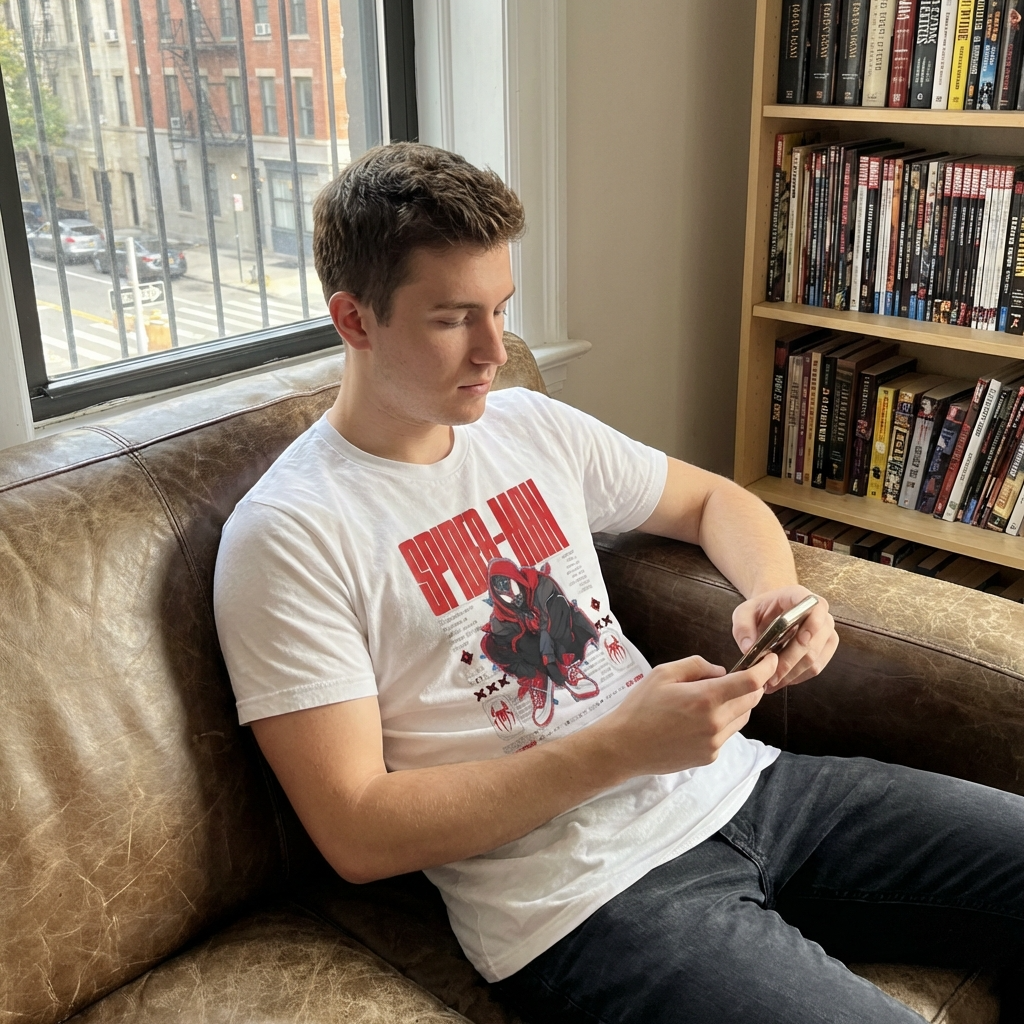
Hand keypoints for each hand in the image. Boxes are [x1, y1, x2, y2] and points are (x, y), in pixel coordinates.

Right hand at [599, 654, 776, 776]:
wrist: (624, 746)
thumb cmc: (640, 707)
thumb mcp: (664, 673)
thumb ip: (697, 666)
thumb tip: (721, 671)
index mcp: (705, 698)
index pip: (750, 682)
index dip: (765, 668)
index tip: (770, 659)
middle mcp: (715, 723)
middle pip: (751, 700)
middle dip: (751, 686)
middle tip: (737, 676)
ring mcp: (714, 743)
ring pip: (742, 718)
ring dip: (737, 704)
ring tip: (712, 698)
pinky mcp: (710, 757)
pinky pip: (727, 734)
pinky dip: (722, 722)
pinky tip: (699, 719)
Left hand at [731, 586, 837, 693]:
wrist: (771, 614)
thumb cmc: (759, 611)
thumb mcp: (743, 613)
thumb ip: (742, 627)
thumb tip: (748, 648)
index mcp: (800, 596)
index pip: (816, 606)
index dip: (813, 623)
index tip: (801, 639)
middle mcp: (819, 613)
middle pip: (814, 640)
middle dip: (792, 660)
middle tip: (771, 676)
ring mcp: (825, 631)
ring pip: (815, 658)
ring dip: (794, 673)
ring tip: (772, 682)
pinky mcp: (825, 648)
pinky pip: (816, 667)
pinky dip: (799, 677)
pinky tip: (781, 680)